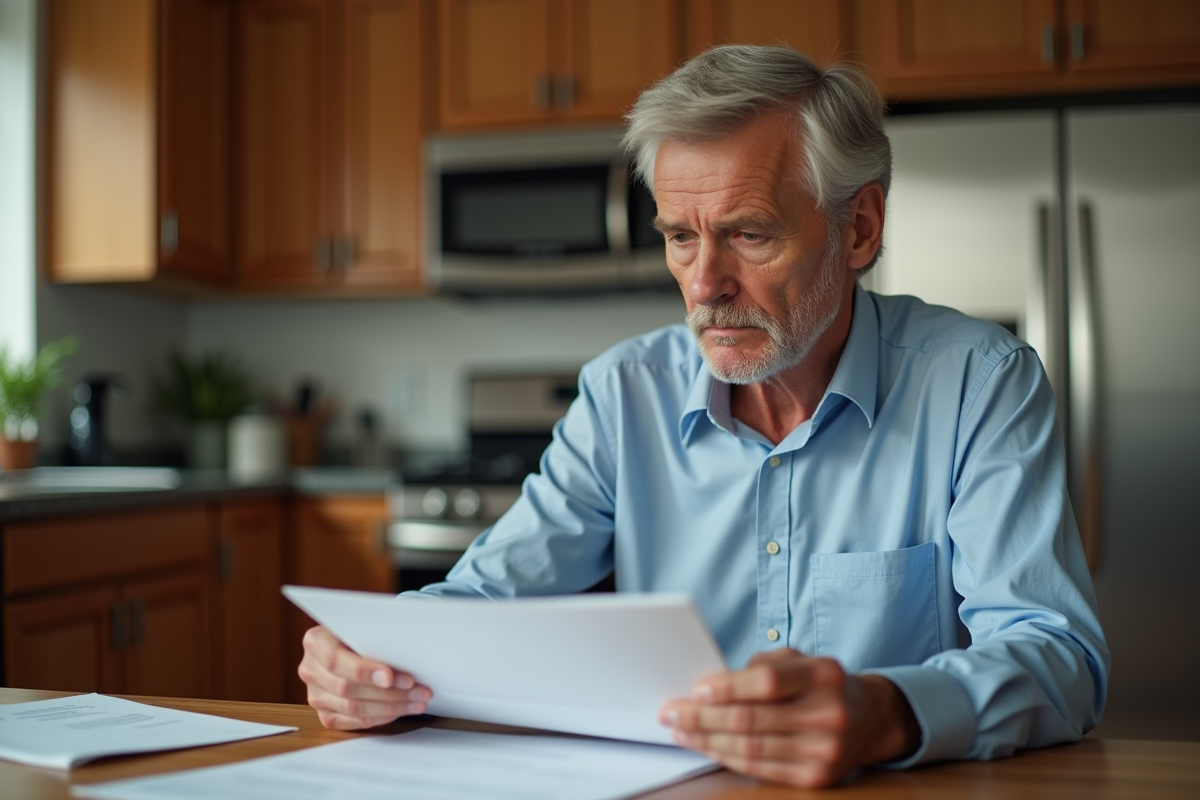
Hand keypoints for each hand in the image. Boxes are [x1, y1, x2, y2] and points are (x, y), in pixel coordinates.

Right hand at [299, 625, 433, 729]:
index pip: (336, 660)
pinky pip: (353, 722)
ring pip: (353, 709)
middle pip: (347, 688)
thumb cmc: (358, 632)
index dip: (364, 671)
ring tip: (417, 701)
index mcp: (315, 642)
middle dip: (388, 692)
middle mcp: (310, 670)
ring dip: (390, 707)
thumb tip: (405, 654)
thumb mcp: (362, 626)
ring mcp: (316, 694)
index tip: (390, 677)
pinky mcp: (325, 713)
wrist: (345, 642)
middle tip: (418, 690)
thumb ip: (375, 638)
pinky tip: (400, 710)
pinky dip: (380, 717)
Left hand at [659, 648, 919, 787]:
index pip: (768, 682)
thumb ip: (760, 667)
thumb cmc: (820, 684)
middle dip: (703, 717)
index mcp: (824, 674)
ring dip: (707, 740)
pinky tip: (707, 747)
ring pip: (751, 748)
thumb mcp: (799, 661)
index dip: (728, 687)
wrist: (869, 719)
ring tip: (680, 732)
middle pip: (752, 719)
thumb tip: (709, 686)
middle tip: (671, 713)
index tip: (695, 690)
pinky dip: (727, 757)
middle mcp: (829, 713)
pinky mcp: (817, 777)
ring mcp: (825, 749)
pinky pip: (760, 768)